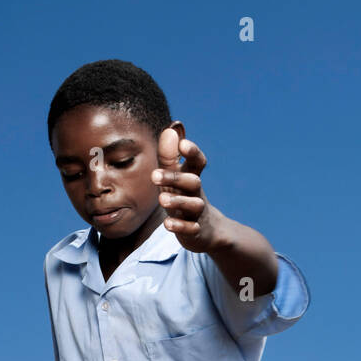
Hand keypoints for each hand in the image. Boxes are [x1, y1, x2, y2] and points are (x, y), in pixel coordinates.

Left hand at [151, 126, 215, 251]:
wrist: (206, 231)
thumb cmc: (185, 198)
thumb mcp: (176, 178)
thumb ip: (170, 156)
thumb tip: (170, 129)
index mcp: (191, 178)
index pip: (197, 162)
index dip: (193, 152)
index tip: (182, 144)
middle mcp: (196, 194)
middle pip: (193, 182)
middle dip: (175, 177)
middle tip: (154, 175)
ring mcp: (197, 213)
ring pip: (194, 205)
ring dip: (178, 202)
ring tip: (162, 199)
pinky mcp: (195, 231)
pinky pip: (190, 229)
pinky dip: (180, 226)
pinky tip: (167, 224)